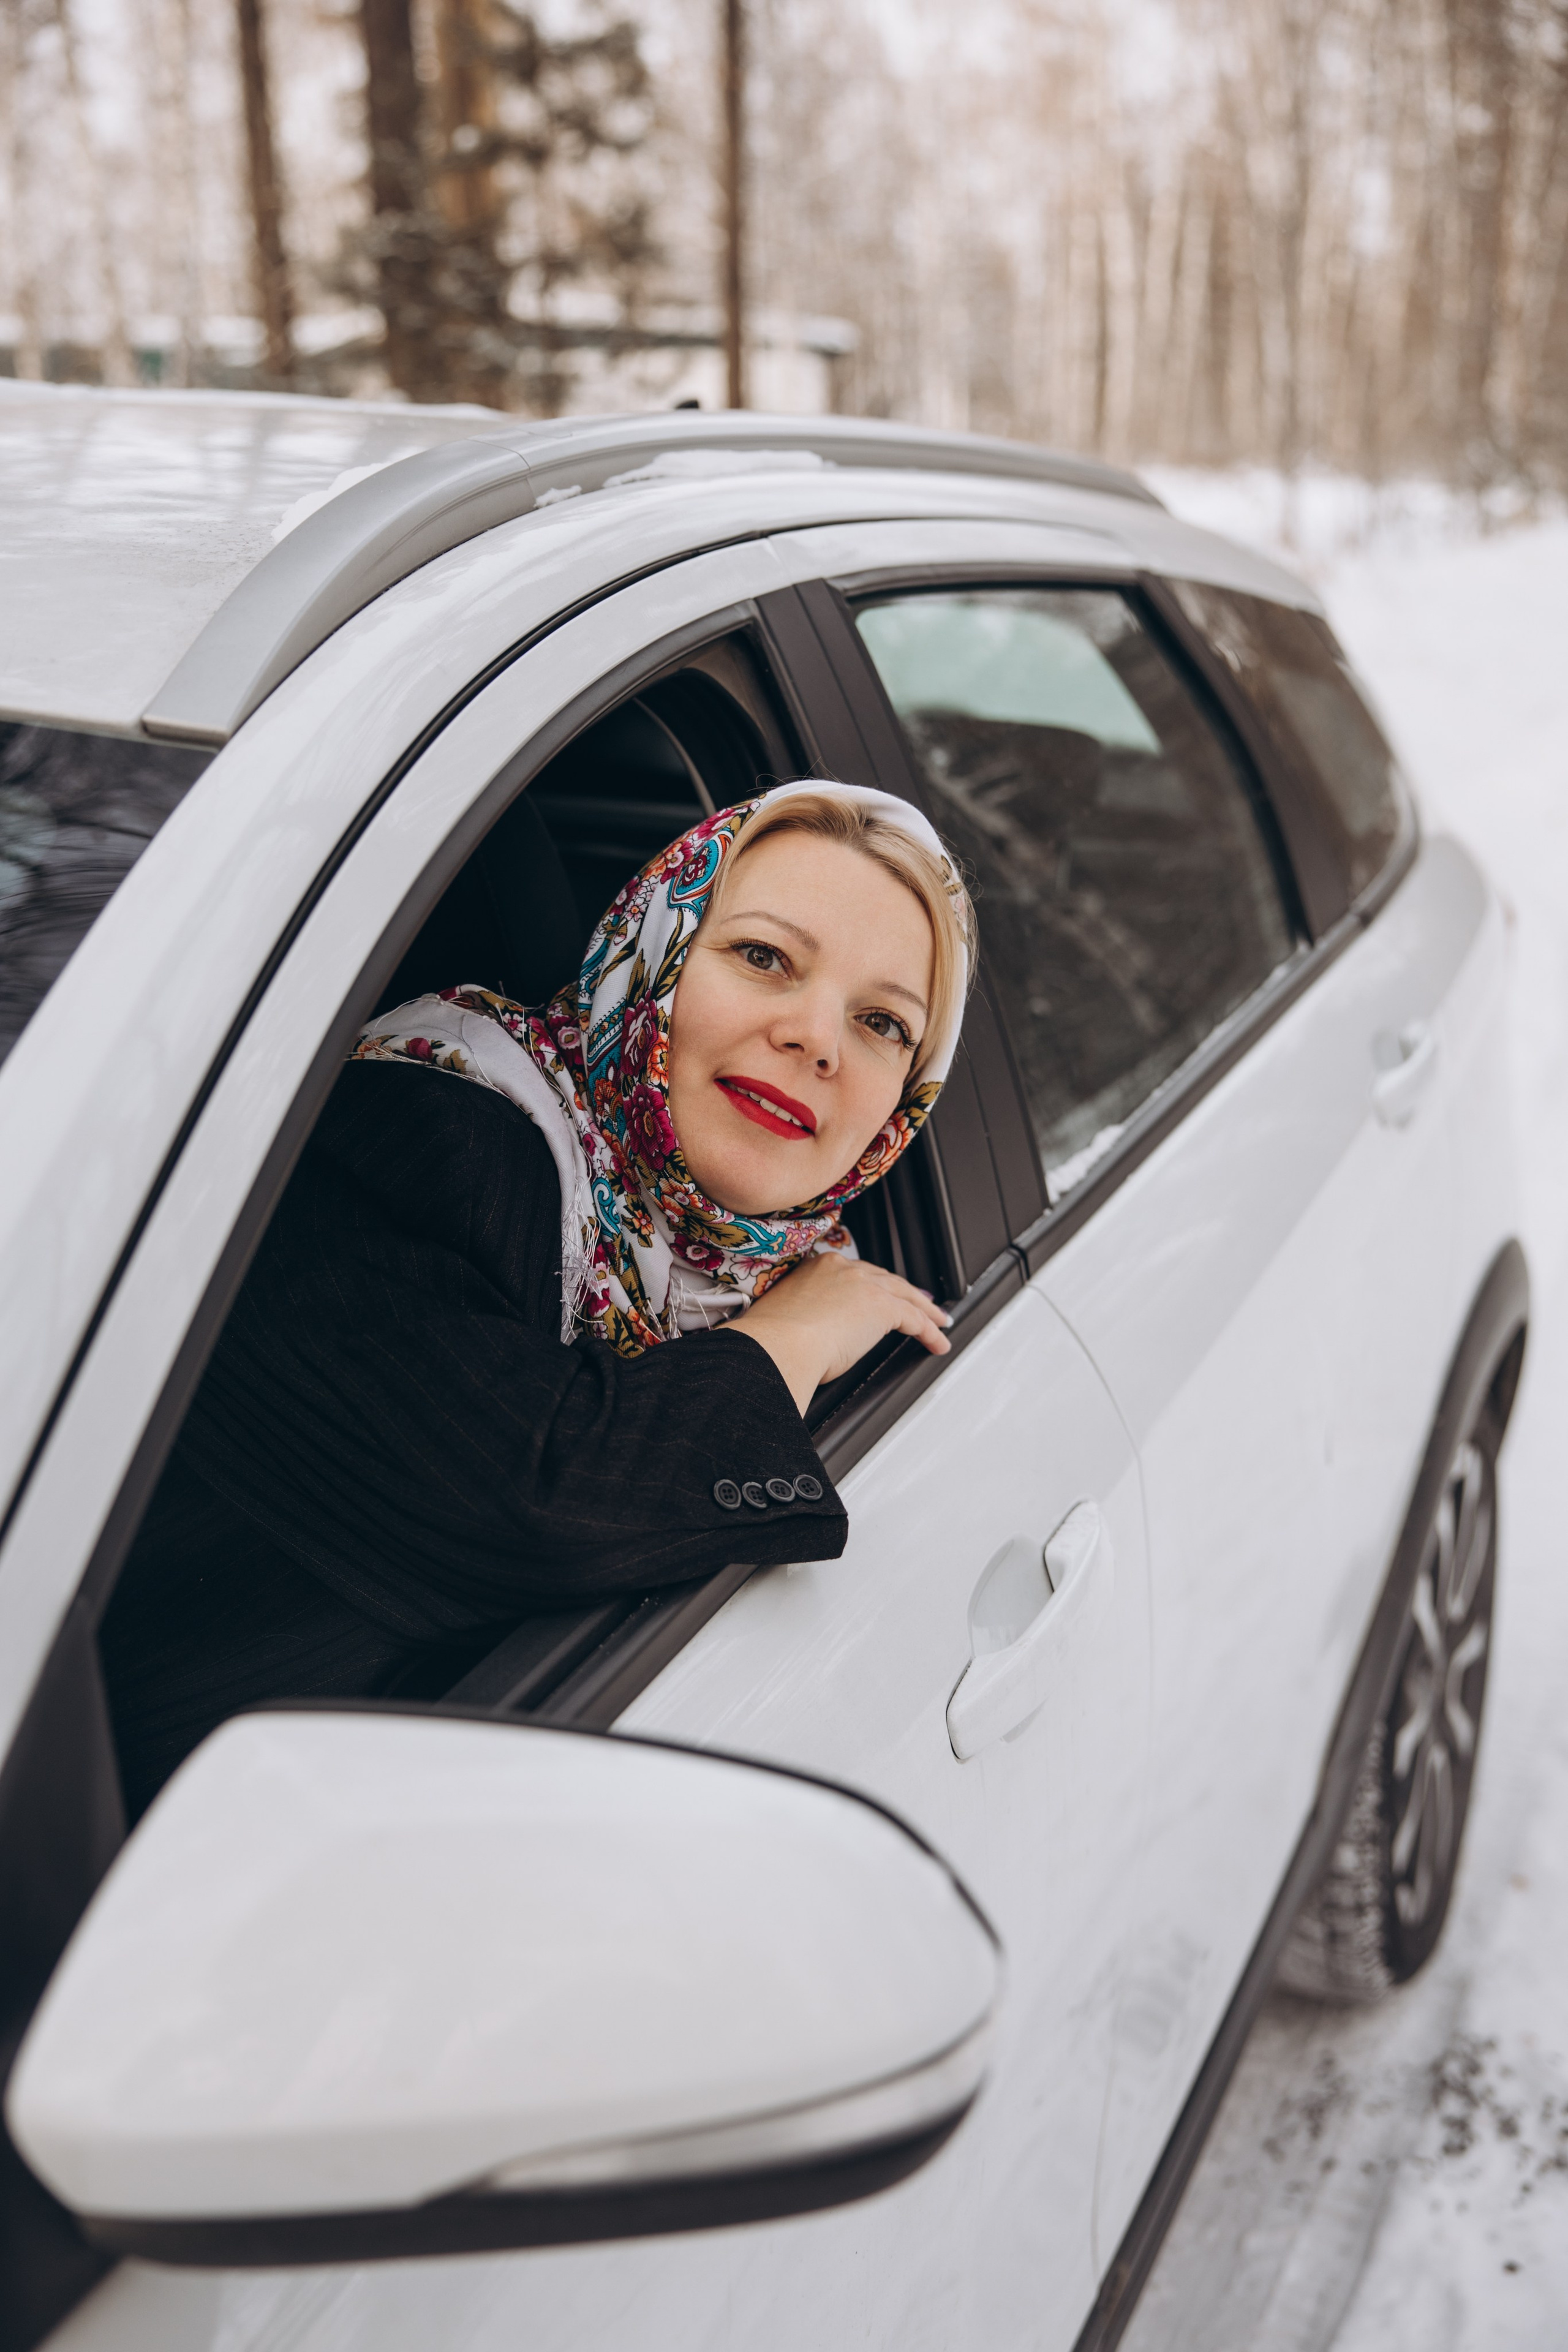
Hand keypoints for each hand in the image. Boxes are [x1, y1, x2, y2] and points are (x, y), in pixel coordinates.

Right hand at [722, 1251, 951, 1413]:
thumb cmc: (773, 1340)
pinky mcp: (882, 1307)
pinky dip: (930, 1331)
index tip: (881, 1294)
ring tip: (939, 1322)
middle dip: (904, 1292)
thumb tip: (816, 1333)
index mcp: (818, 1267)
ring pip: (905, 1295)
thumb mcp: (789, 1315)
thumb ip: (808, 1314)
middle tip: (919, 1303)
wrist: (778, 1345)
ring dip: (925, 1310)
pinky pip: (915, 1319)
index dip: (874, 1285)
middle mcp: (843, 1269)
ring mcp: (864, 1285)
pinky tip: (937, 1343)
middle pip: (885, 1279)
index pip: (856, 1274)